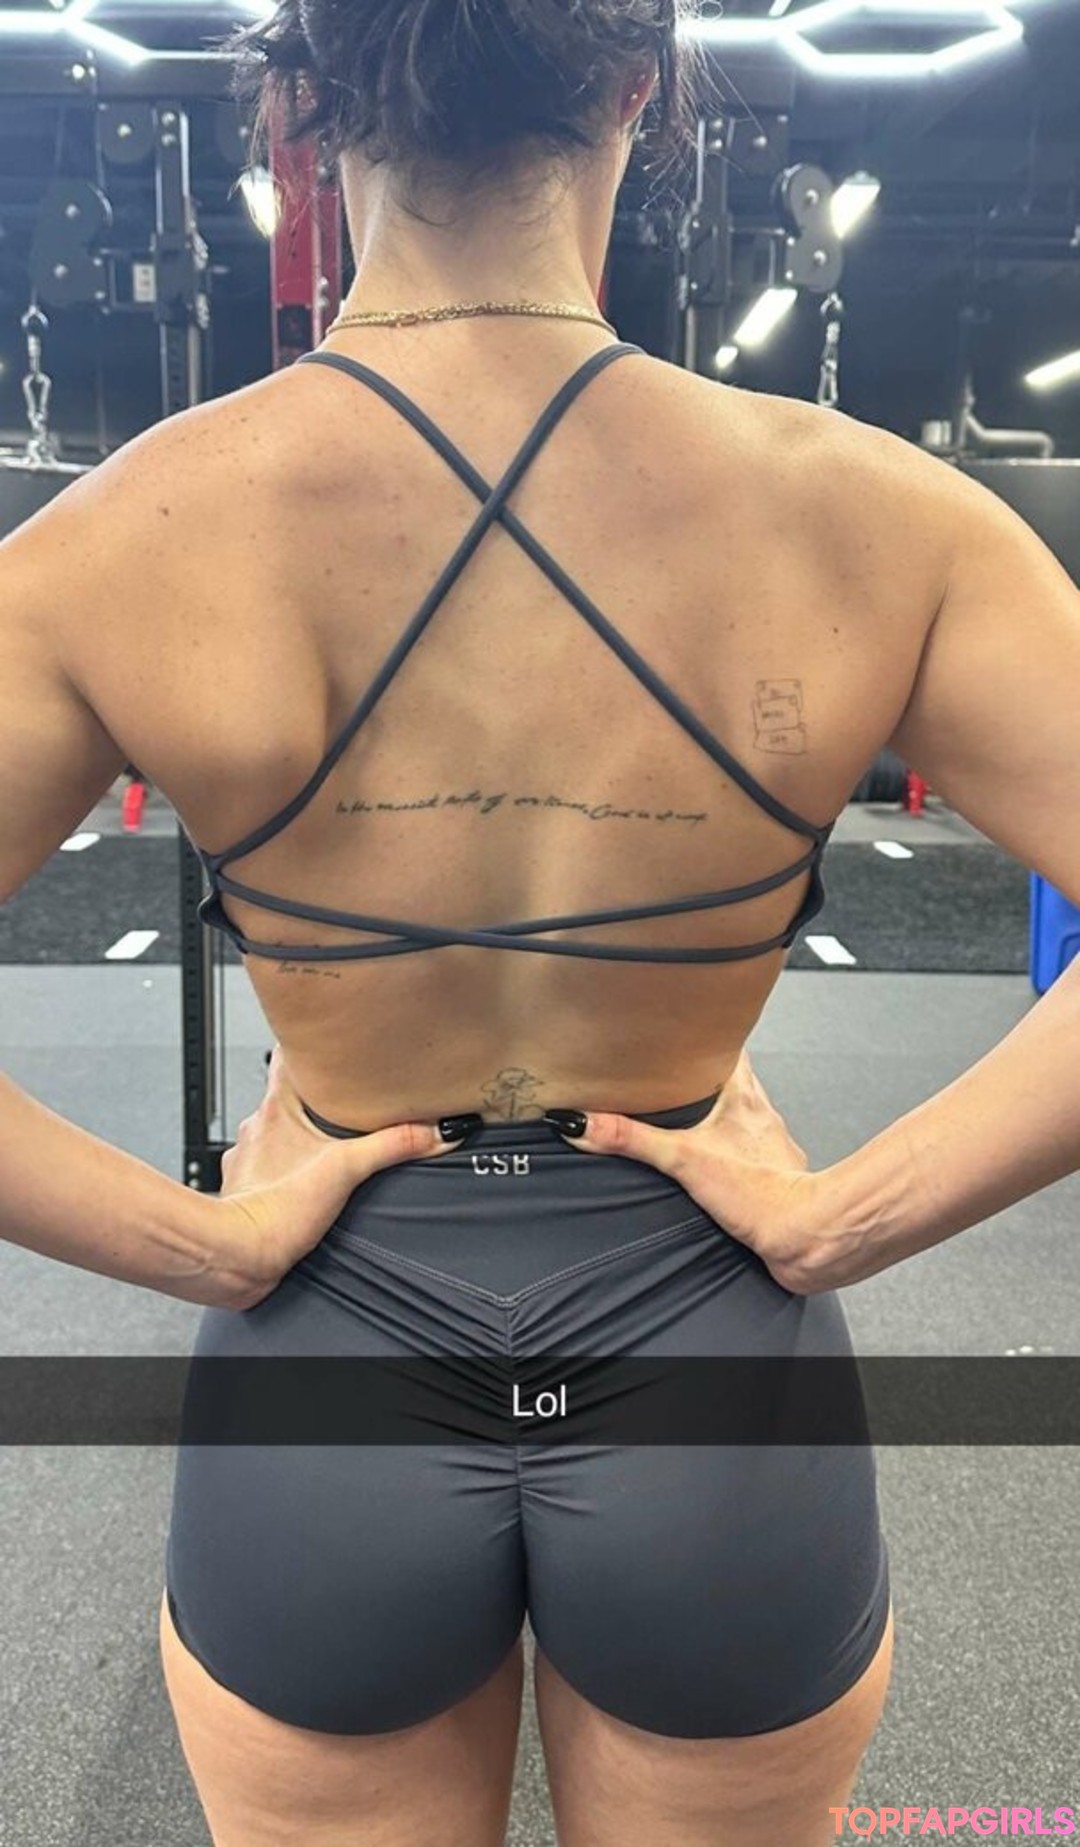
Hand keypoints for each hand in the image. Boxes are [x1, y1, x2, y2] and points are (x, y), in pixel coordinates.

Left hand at [211, 1047, 465, 1308]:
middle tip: (342, 1093)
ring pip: (276, 1130)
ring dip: (298, 1133)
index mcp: (276, 1107)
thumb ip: (394, 1146)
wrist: (237, 1255)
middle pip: (285, 1093)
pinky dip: (285, 1166)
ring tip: (327, 1142)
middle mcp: (256, 1125)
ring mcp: (248, 1155)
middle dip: (313, 1094)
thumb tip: (436, 1132)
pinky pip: (267, 1164)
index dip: (305, 1041)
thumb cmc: (275, 1211)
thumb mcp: (346, 1169)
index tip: (325, 1036)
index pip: (285, 1053)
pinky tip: (303, 1179)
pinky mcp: (245, 1186)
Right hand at [552, 1050, 825, 1293]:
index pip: (729, 1046)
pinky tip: (714, 1163)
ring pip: (742, 1114)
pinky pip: (749, 1149)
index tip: (683, 1028)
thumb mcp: (683, 1159)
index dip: (706, 1035)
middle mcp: (762, 1113)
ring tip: (686, 1117)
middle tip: (672, 1072)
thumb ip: (631, 1140)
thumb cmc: (761, 1194)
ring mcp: (771, 1143)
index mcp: (744, 1095)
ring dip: (717, 1114)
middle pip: (732, 1079)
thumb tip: (582, 1123)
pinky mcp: (775, 1174)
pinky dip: (730, 1149)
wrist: (806, 1235)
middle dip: (702, 1077)